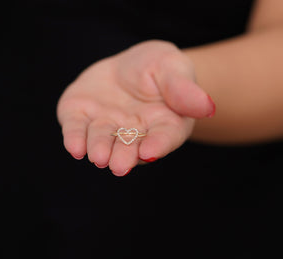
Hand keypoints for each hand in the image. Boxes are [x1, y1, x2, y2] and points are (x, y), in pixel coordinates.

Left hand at [57, 41, 214, 175]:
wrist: (129, 68)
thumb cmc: (159, 69)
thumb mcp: (174, 68)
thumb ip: (185, 89)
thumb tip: (207, 106)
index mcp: (162, 125)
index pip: (163, 137)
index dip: (158, 145)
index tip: (150, 151)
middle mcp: (134, 133)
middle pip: (130, 147)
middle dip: (124, 155)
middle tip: (119, 165)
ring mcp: (106, 126)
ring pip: (101, 141)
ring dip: (99, 149)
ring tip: (98, 156)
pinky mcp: (81, 117)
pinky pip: (76, 129)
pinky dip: (74, 138)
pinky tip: (74, 148)